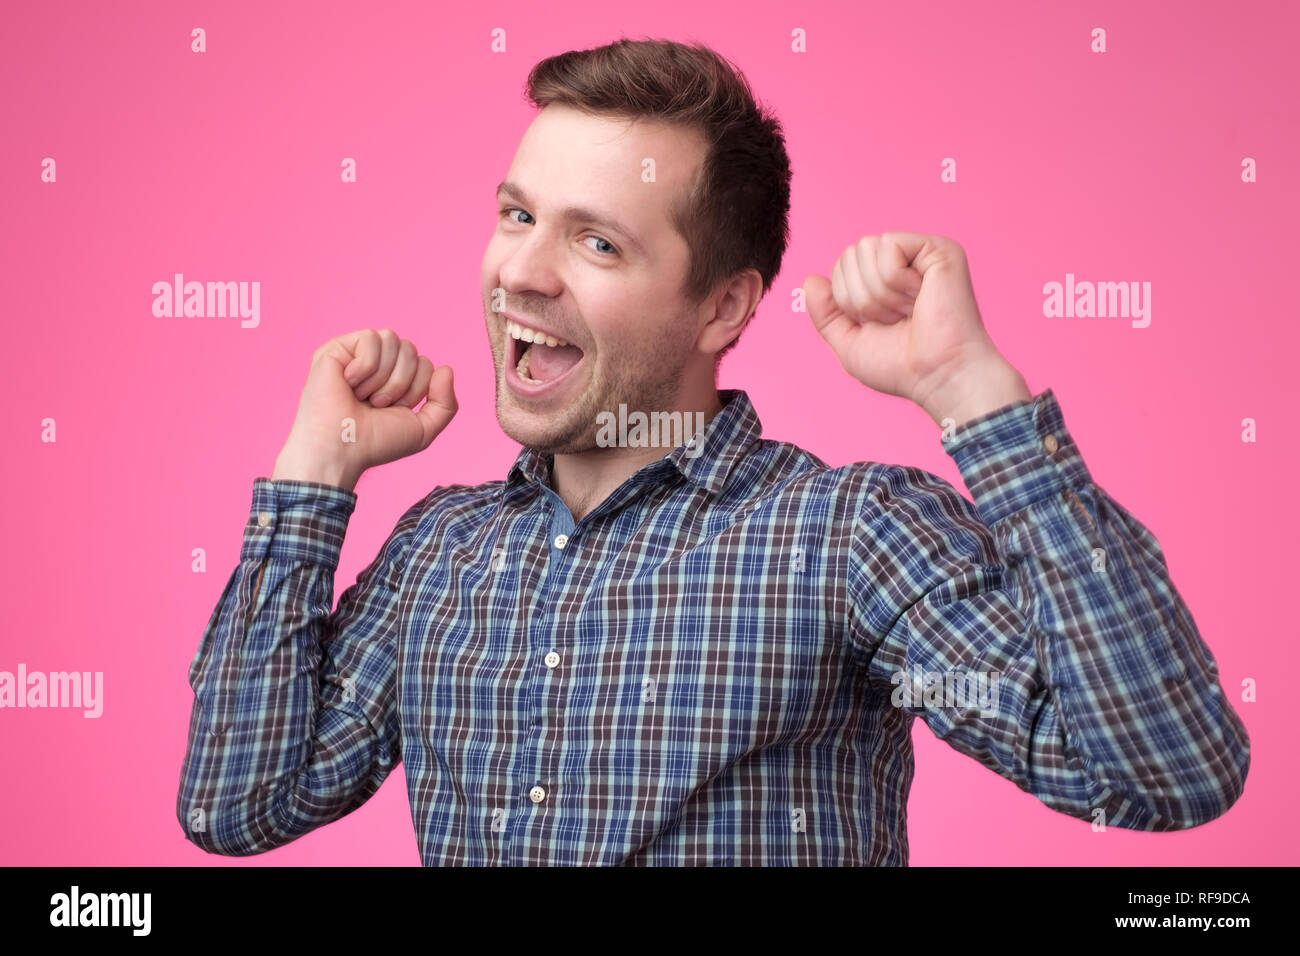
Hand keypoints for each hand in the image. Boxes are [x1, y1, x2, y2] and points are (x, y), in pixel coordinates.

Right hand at [273, 329, 457, 489]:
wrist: (341, 448)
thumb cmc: (375, 442)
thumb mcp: (423, 430)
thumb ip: (446, 404)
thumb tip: (446, 368)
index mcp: (395, 380)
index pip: (425, 364)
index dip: (417, 389)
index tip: (393, 410)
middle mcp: (377, 365)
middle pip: (410, 349)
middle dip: (401, 382)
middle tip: (377, 404)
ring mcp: (355, 355)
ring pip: (392, 339)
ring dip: (383, 376)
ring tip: (363, 396)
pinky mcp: (336, 348)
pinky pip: (370, 338)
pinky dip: (365, 366)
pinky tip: (348, 383)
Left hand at [803, 233, 1026, 424]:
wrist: (938, 376)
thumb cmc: (902, 366)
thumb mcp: (850, 343)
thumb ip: (826, 314)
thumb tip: (809, 280)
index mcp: (885, 280)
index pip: (841, 267)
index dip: (847, 300)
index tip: (880, 324)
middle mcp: (904, 262)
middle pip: (849, 255)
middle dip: (861, 297)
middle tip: (896, 318)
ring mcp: (921, 252)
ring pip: (865, 249)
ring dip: (879, 293)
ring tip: (909, 310)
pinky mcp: (937, 248)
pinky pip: (888, 247)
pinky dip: (895, 281)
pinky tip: (920, 297)